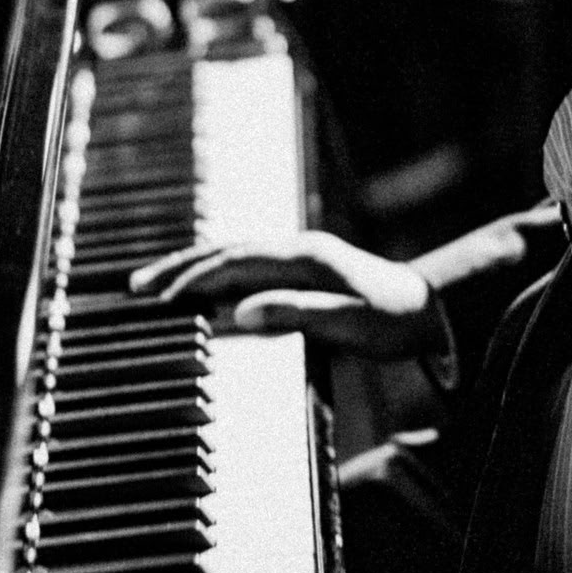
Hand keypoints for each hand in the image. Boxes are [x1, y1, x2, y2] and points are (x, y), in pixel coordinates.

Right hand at [128, 232, 444, 360]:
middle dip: (178, 266)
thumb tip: (237, 314)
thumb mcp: (347, 324)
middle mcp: (299, 248)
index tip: (156, 297)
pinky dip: (218, 270)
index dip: (192, 279)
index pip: (233, 264)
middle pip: (226, 250)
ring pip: (235, 253)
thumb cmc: (394, 321)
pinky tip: (204, 284)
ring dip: (194, 265)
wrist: (436, 309)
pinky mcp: (306, 268)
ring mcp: (302, 255)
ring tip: (155, 281)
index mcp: (304, 257)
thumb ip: (293, 315)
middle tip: (135, 284)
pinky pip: (250, 263)